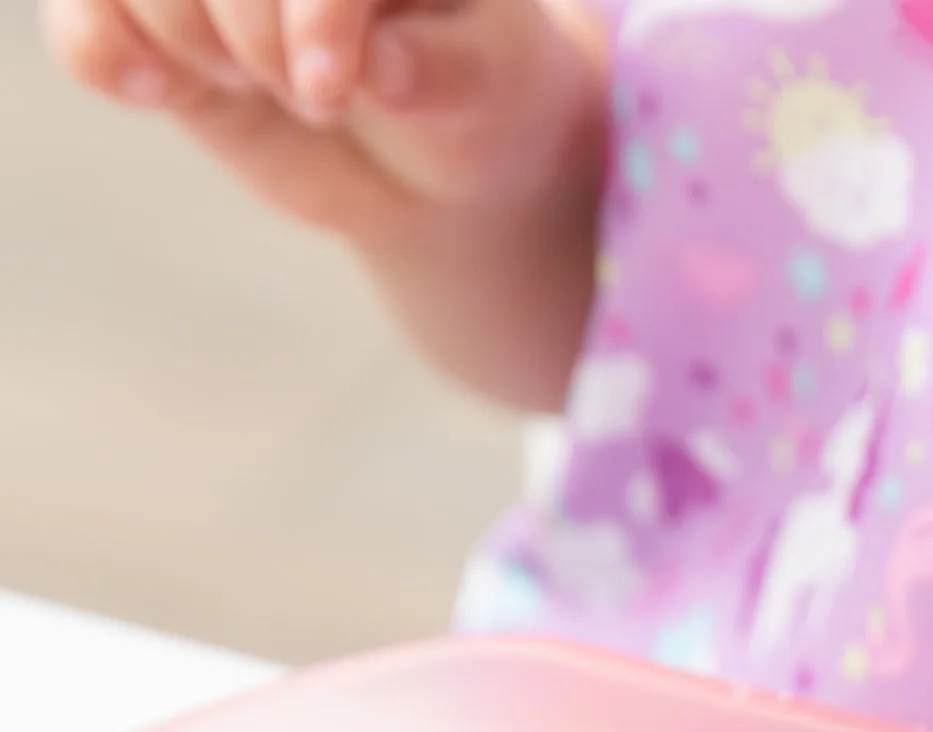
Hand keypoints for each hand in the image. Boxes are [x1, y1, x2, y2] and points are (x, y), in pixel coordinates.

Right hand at [42, 0, 600, 244]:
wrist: (434, 158)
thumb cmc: (476, 99)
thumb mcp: (489, 89)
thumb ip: (444, 72)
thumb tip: (382, 66)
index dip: (309, 1)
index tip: (330, 84)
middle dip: (243, 21)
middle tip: (314, 96)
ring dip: (177, 32)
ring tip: (252, 85)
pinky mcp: (156, 8)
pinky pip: (88, 12)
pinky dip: (100, 47)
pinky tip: (153, 87)